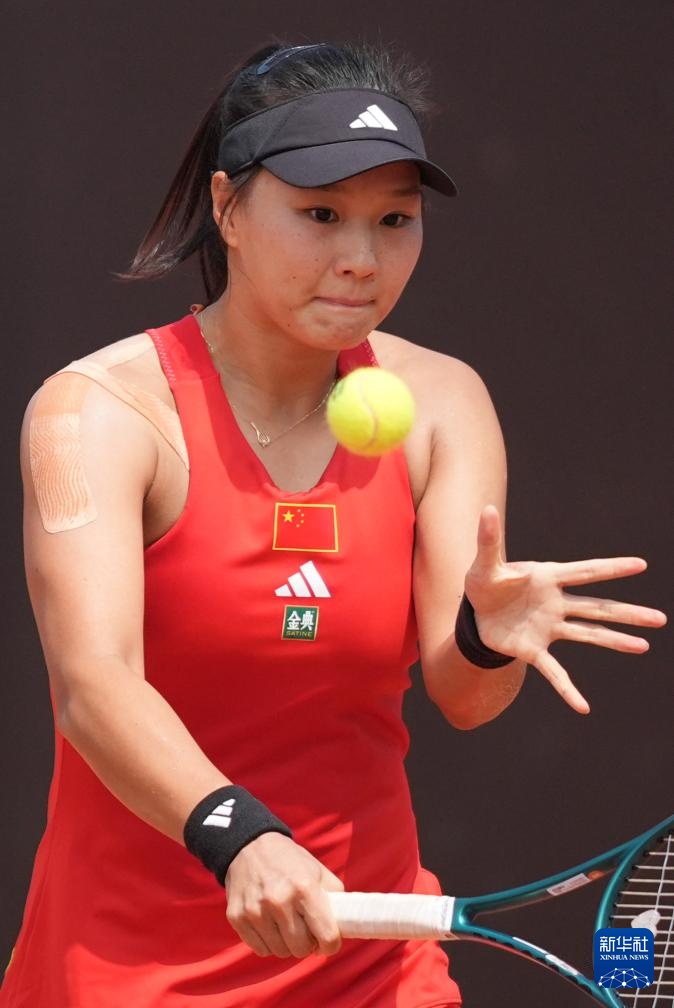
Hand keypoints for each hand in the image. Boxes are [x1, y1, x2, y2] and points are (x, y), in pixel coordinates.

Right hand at [225, 832, 343, 957]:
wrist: (249, 846)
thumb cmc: (289, 861)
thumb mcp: (318, 870)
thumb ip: (335, 898)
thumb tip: (344, 926)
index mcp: (304, 887)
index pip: (327, 936)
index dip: (331, 944)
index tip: (328, 940)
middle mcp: (279, 901)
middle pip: (302, 949)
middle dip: (307, 943)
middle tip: (304, 928)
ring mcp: (255, 911)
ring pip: (281, 952)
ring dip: (287, 943)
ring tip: (286, 922)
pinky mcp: (237, 918)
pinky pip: (261, 950)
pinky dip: (268, 942)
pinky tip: (269, 924)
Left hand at [464, 505, 666, 713]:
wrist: (475, 616)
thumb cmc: (484, 584)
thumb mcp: (484, 563)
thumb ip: (488, 540)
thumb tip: (486, 509)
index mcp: (548, 578)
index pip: (585, 571)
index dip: (611, 568)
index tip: (641, 564)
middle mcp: (556, 603)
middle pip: (598, 607)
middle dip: (628, 612)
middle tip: (660, 618)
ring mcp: (549, 628)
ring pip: (588, 635)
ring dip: (615, 641)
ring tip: (644, 647)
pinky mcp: (535, 650)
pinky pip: (554, 673)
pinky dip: (567, 690)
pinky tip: (582, 707)